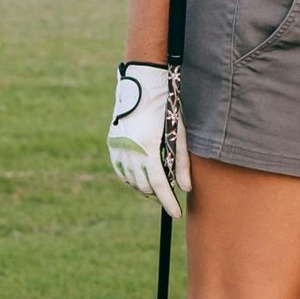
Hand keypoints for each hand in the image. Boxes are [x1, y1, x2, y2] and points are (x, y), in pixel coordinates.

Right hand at [107, 61, 190, 219]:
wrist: (142, 85)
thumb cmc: (166, 107)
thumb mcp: (179, 133)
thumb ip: (182, 162)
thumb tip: (186, 188)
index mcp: (148, 147)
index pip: (159, 184)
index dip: (169, 202)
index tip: (176, 214)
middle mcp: (130, 150)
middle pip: (144, 186)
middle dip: (158, 195)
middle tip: (170, 195)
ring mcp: (119, 148)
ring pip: (132, 181)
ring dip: (145, 188)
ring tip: (158, 188)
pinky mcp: (113, 144)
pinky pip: (121, 171)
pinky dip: (132, 178)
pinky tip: (142, 178)